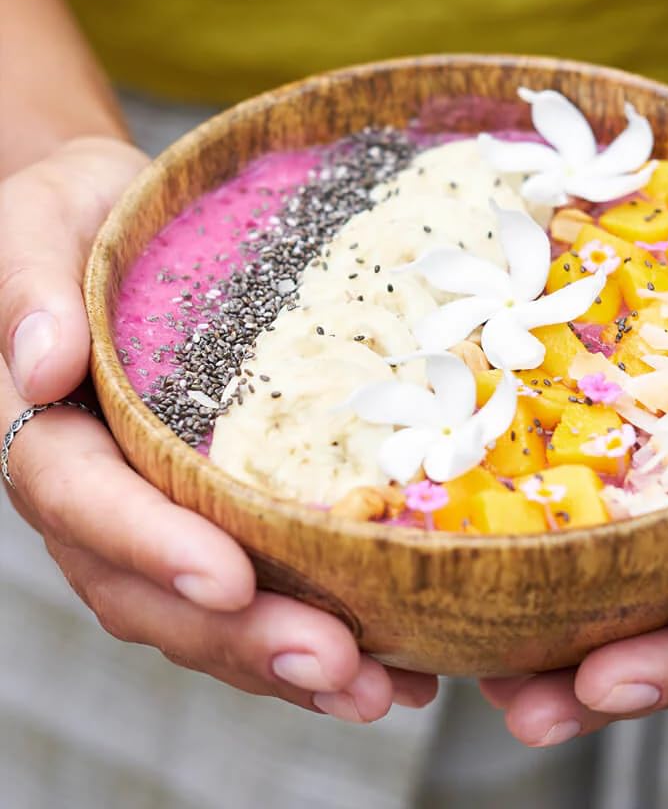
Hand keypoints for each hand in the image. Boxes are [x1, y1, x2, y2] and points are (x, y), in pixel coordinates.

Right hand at [1, 138, 436, 720]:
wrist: (129, 223)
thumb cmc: (85, 216)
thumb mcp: (44, 223)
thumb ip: (30, 287)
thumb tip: (38, 365)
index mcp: (49, 429)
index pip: (81, 500)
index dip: (150, 544)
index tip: (230, 575)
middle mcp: (101, 491)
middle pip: (150, 589)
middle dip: (240, 634)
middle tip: (335, 665)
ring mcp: (159, 513)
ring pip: (205, 612)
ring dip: (285, 661)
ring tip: (378, 690)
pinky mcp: (218, 511)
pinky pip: (256, 586)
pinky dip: (312, 630)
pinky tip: (393, 661)